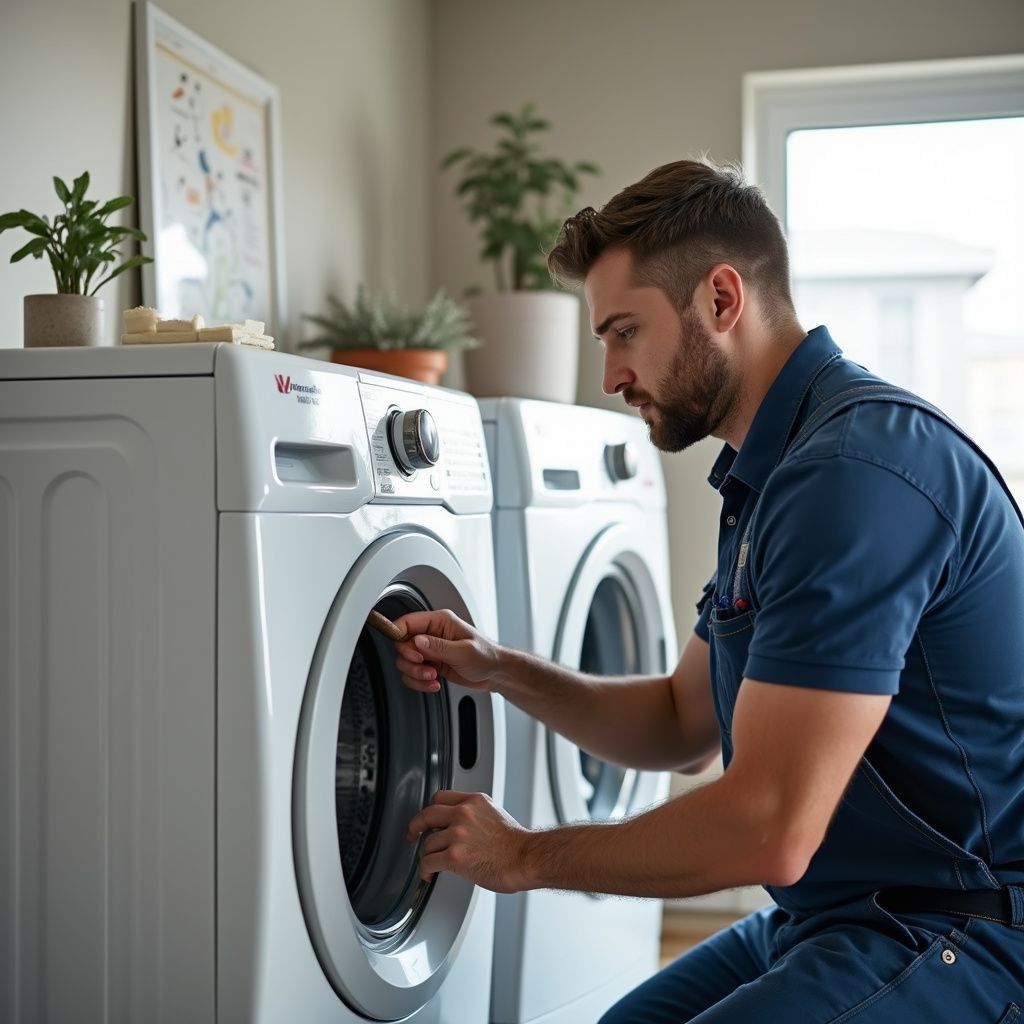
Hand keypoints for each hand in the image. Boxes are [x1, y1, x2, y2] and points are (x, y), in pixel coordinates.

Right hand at [393, 609, 501, 692]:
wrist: (495, 673)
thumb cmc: (486, 656)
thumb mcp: (464, 651)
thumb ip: (439, 647)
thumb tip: (417, 641)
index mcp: (439, 622)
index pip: (407, 622)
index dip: (400, 636)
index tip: (409, 654)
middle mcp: (431, 634)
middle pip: (402, 645)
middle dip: (411, 661)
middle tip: (426, 667)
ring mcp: (430, 650)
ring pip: (405, 662)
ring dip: (415, 674)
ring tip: (433, 676)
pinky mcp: (430, 665)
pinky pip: (412, 674)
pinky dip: (420, 682)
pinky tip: (434, 683)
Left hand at [407, 791, 532, 893]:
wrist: (525, 858)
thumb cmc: (515, 844)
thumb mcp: (494, 814)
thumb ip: (475, 814)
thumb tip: (462, 825)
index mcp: (474, 801)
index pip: (441, 797)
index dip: (430, 809)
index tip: (426, 818)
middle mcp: (463, 813)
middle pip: (426, 814)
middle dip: (416, 826)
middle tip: (412, 834)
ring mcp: (458, 834)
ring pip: (427, 843)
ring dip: (427, 855)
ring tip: (431, 863)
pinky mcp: (455, 856)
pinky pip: (429, 862)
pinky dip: (425, 870)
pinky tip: (429, 874)